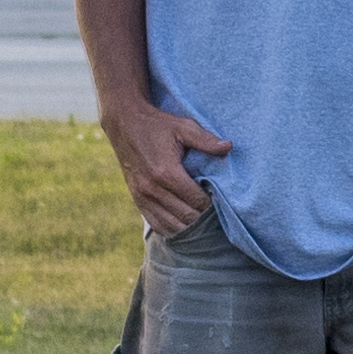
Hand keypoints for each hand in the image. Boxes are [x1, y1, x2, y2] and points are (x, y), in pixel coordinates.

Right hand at [106, 97, 230, 234]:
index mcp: (166, 172)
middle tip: (214, 213)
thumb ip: (206, 139)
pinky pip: (155, 224)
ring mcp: (142, 196)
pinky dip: (171, 229)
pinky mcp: (136, 199)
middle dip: (202, 217)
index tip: (219, 200)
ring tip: (201, 220)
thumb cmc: (157, 125)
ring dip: (188, 226)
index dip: (211, 204)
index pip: (196, 200)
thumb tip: (228, 146)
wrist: (124, 124)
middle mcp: (152, 188)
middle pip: (185, 216)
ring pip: (171, 225)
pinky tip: (183, 225)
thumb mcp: (183, 127)